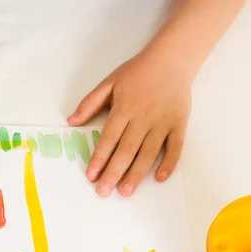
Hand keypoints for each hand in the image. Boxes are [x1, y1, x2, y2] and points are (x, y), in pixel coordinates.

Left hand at [68, 53, 191, 196]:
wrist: (172, 59)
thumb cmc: (137, 72)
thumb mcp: (109, 82)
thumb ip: (90, 102)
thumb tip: (71, 121)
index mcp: (124, 109)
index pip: (109, 139)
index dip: (99, 158)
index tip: (91, 175)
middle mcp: (143, 118)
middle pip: (126, 150)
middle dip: (113, 173)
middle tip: (103, 192)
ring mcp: (162, 122)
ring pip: (148, 153)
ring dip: (136, 174)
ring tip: (125, 192)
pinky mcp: (179, 124)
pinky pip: (175, 147)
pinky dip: (169, 163)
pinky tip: (159, 178)